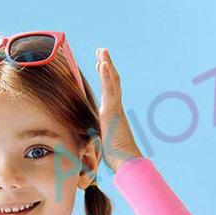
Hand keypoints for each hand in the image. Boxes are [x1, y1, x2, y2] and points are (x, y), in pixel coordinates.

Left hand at [95, 48, 142, 172]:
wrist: (127, 163)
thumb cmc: (117, 160)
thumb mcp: (102, 146)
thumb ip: (98, 140)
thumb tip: (88, 148)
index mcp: (113, 116)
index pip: (109, 92)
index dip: (105, 78)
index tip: (100, 65)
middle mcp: (116, 110)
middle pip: (112, 82)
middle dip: (106, 66)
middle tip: (102, 51)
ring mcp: (115, 109)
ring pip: (112, 82)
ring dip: (106, 65)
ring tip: (102, 51)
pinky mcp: (113, 112)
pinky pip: (109, 90)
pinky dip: (106, 76)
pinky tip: (102, 63)